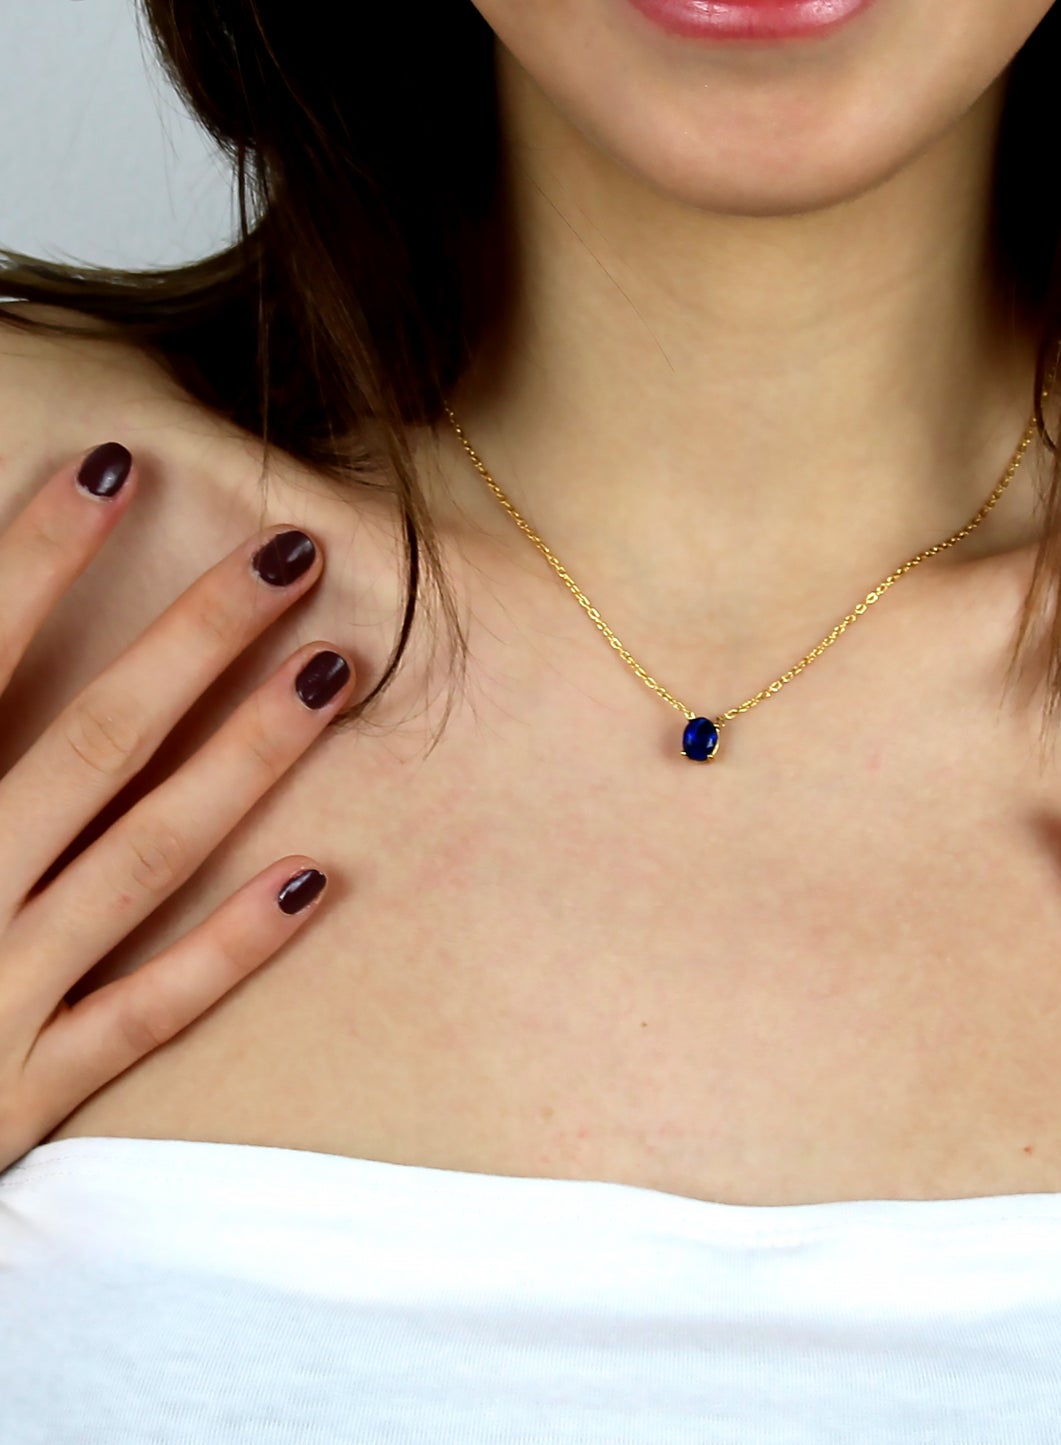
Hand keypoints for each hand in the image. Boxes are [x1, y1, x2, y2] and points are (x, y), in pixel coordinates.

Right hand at [0, 443, 355, 1173]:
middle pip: (91, 741)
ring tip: (333, 670)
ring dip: (244, 760)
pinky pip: (144, 1010)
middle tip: (291, 552)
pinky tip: (313, 878)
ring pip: (143, 856)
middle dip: (194, 638)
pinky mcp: (25, 1087)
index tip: (119, 464)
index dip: (36, 557)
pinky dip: (225, 948)